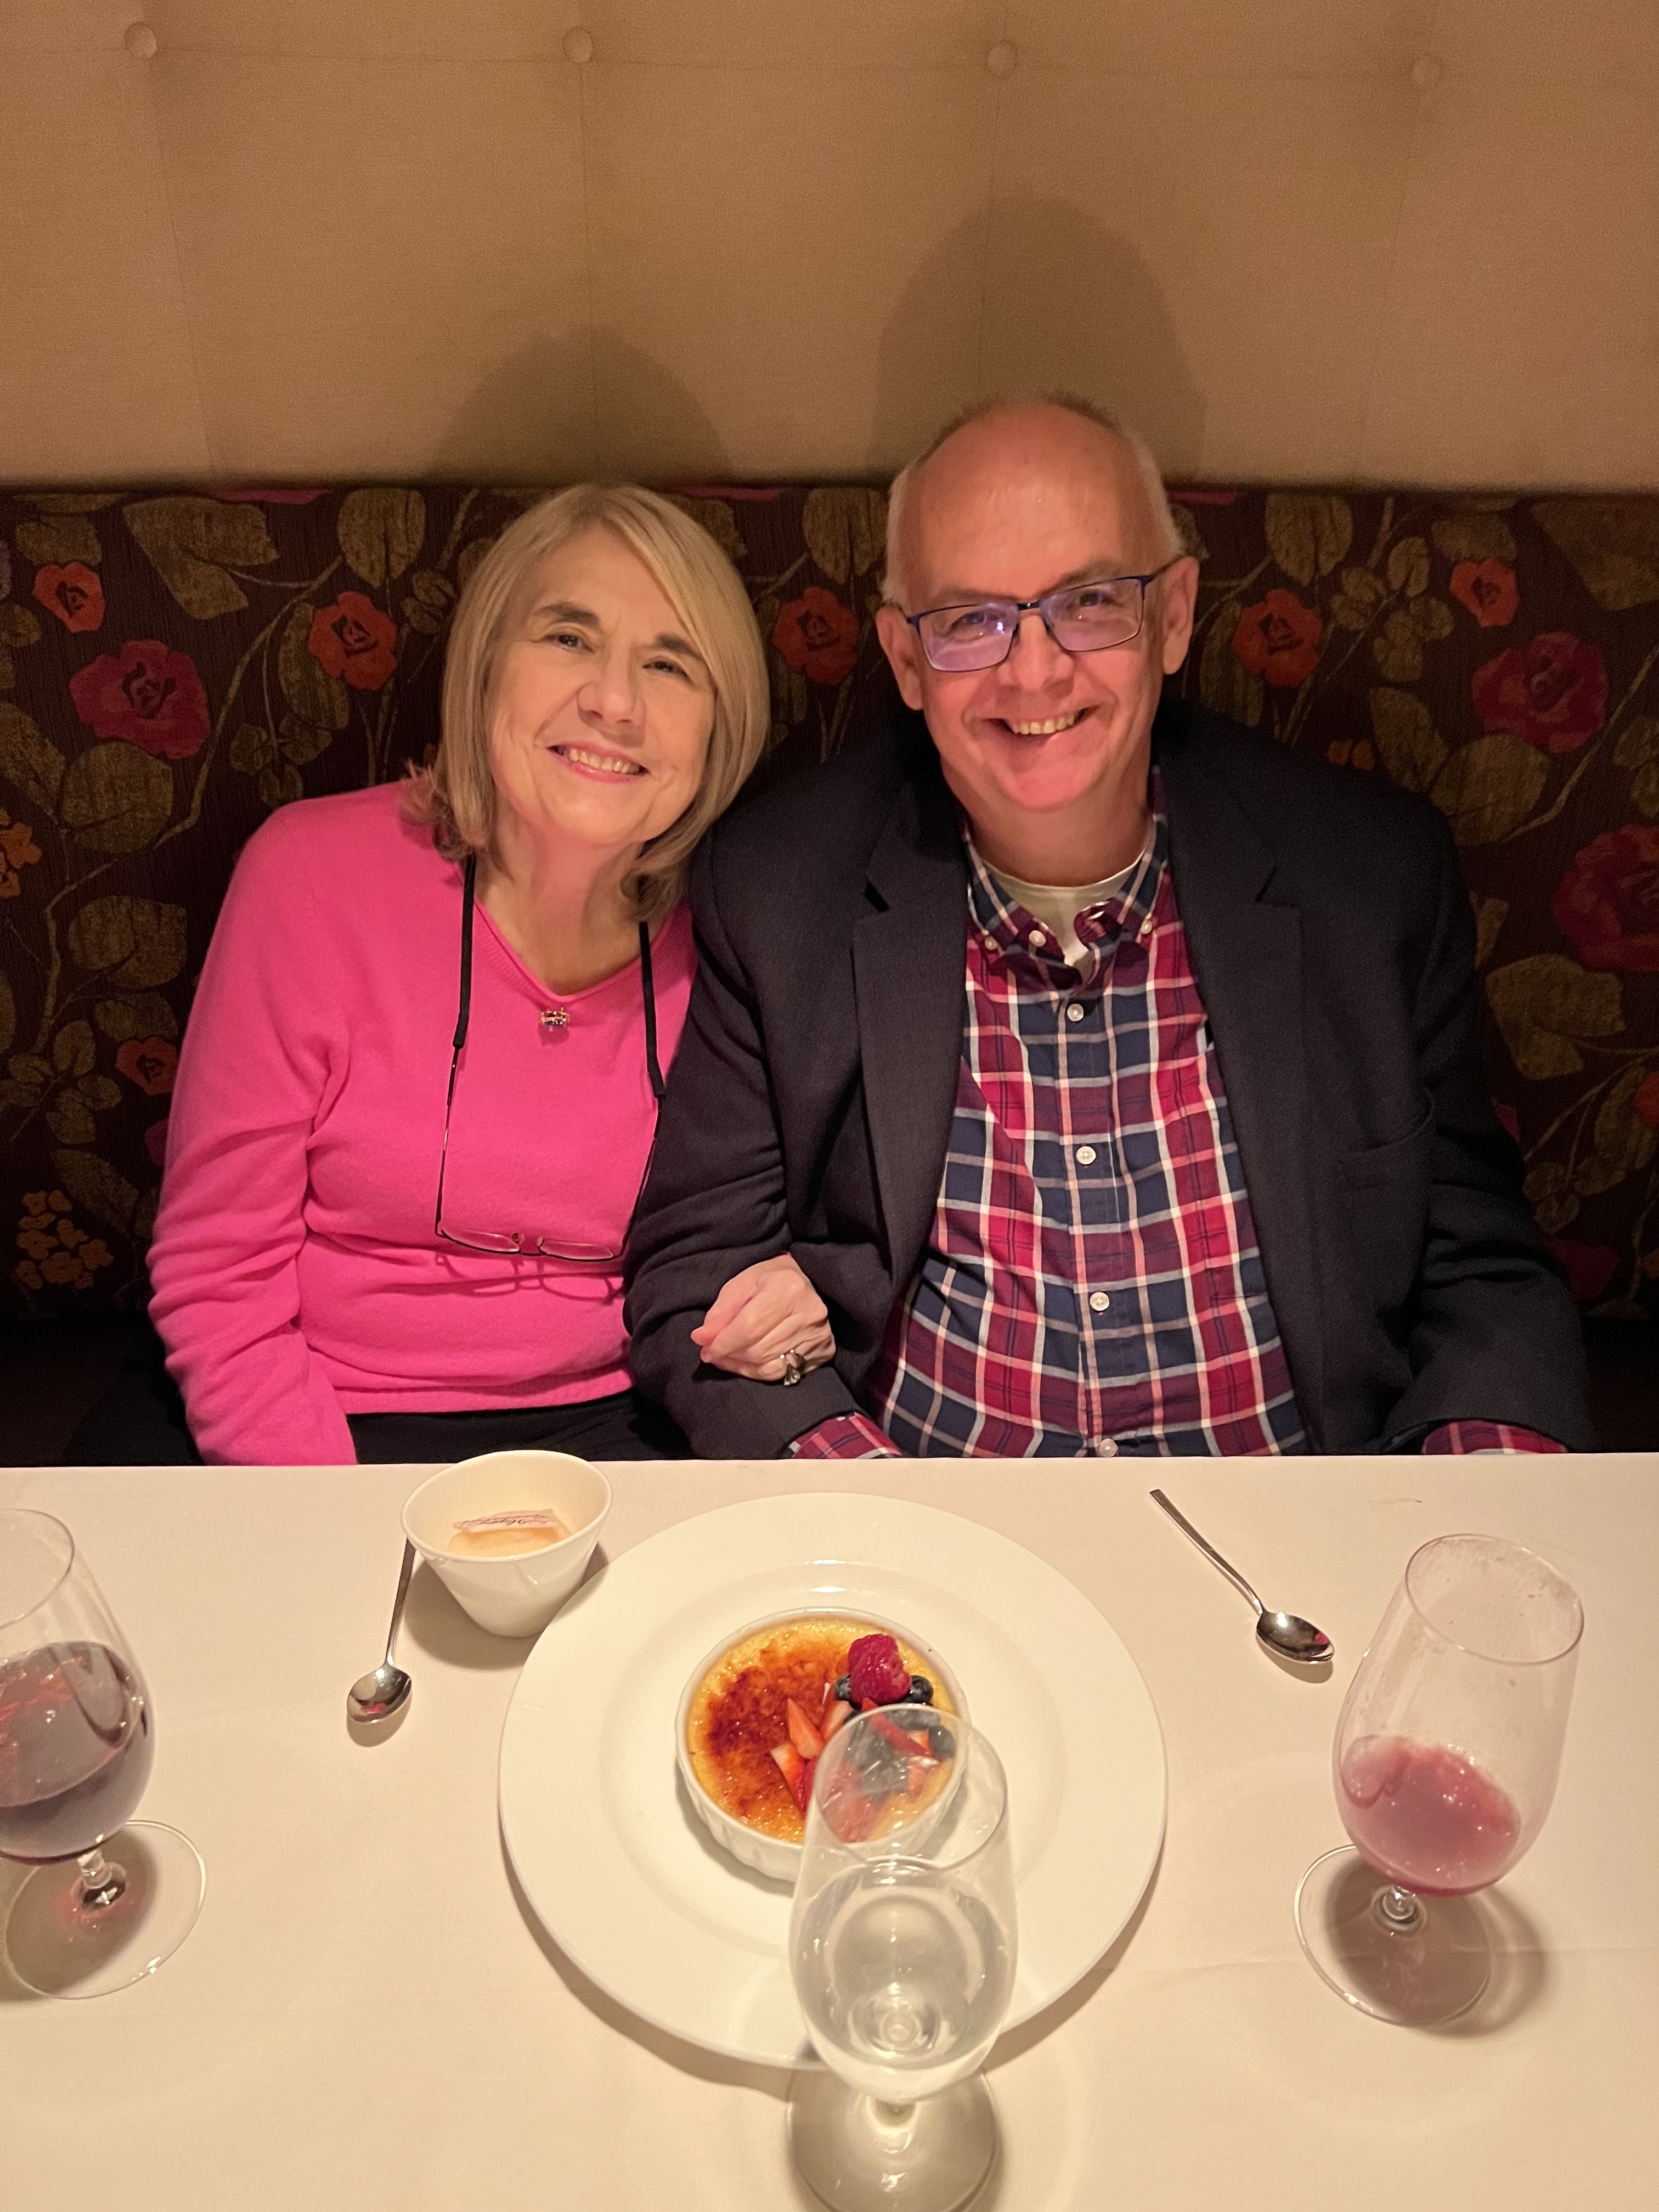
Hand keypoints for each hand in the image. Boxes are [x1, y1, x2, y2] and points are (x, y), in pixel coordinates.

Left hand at [690, 1253, 835, 1381]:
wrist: (807, 1279)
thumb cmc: (770, 1280)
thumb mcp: (740, 1285)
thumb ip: (720, 1313)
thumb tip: (701, 1339)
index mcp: (788, 1289)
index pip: (749, 1328)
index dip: (723, 1343)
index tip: (706, 1349)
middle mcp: (809, 1313)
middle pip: (758, 1349)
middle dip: (730, 1355)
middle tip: (714, 1353)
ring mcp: (819, 1334)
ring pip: (770, 1365)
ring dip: (742, 1366)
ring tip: (728, 1358)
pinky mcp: (824, 1349)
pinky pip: (785, 1372)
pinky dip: (759, 1372)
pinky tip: (748, 1363)